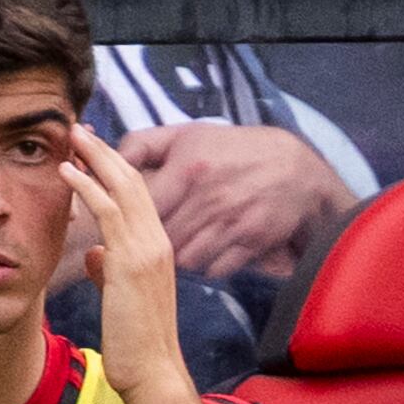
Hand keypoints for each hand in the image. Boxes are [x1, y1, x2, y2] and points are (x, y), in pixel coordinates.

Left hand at [57, 122, 190, 403]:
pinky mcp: (132, 260)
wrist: (153, 372)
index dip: (114, 167)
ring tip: (70, 135)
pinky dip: (86, 185)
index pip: (138, 195)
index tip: (90, 147)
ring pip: (123, 187)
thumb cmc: (136, 343)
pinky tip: (66, 170)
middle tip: (78, 127)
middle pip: (133, 180)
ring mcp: (148, 249)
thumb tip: (93, 254)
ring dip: (94, 157)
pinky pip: (108, 211)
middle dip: (104, 150)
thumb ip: (110, 269)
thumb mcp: (122, 297)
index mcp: (158, 249)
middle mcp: (158, 242)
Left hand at [118, 122, 352, 283]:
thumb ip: (143, 144)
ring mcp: (231, 224)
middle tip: (146, 236)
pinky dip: (204, 265)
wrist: (296, 169)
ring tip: (175, 243)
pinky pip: (214, 269)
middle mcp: (208, 198)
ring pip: (185, 257)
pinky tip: (204, 250)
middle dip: (150, 239)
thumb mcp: (187, 134)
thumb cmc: (234, 149)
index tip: (121, 215)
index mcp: (187, 168)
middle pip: (161, 236)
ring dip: (177, 254)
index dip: (127, 213)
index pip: (140, 202)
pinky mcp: (250, 244)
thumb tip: (108, 156)